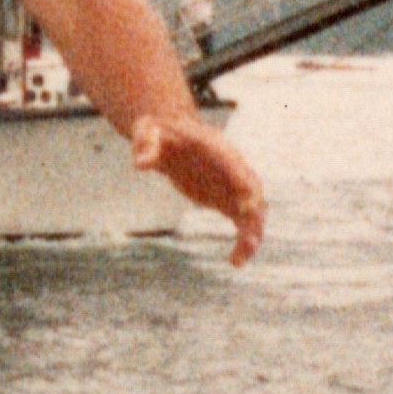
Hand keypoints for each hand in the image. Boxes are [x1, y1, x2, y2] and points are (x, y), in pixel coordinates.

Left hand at [132, 114, 266, 265]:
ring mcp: (232, 185)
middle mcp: (232, 166)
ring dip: (252, 234)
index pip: (233, 163)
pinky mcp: (227, 200)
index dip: (242, 180)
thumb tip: (140, 163)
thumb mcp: (147, 132)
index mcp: (216, 147)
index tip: (248, 201)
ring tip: (239, 260)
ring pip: (253, 211)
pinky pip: (243, 222)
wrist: (168, 136)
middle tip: (249, 240)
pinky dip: (243, 241)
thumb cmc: (159, 132)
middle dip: (253, 213)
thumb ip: (146, 144)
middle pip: (252, 190)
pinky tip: (235, 262)